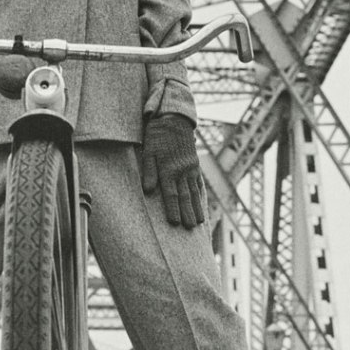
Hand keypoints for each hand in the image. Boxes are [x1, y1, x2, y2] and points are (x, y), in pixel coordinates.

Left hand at [142, 114, 204, 228]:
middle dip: (187, 214)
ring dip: (196, 207)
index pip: (171, 194)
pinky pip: (198, 182)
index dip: (173, 209)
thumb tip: (148, 191)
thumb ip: (149, 171)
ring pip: (194, 192)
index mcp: (168, 169)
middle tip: (190, 229)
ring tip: (199, 222)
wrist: (174, 120)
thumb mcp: (148, 151)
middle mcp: (181, 171)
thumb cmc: (157, 136)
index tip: (175, 223)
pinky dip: (200, 194)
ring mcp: (190, 168)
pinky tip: (201, 203)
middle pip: (185, 196)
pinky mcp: (194, 165)